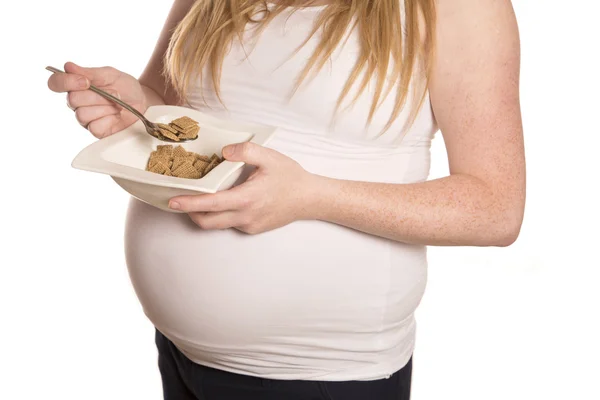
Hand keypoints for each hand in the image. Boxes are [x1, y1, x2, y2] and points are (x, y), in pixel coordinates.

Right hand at [47, 62, 146, 137]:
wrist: (144, 102)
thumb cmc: (126, 87)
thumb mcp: (110, 75)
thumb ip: (89, 72)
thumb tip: (68, 66)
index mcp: (76, 86)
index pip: (55, 83)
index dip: (66, 82)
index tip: (86, 81)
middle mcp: (77, 103)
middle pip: (72, 100)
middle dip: (97, 96)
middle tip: (115, 93)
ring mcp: (86, 119)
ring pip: (82, 114)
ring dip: (105, 107)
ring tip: (118, 105)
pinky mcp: (97, 132)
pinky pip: (94, 127)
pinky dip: (109, 119)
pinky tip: (117, 116)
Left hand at [169, 143, 319, 233]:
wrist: (310, 199)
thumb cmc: (290, 178)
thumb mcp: (270, 157)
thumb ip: (246, 150)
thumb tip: (224, 151)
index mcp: (246, 198)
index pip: (210, 204)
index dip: (188, 204)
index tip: (172, 201)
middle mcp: (245, 216)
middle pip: (207, 222)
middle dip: (189, 213)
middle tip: (179, 200)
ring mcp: (249, 225)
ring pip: (217, 225)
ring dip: (204, 214)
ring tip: (198, 199)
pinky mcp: (253, 229)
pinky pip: (230, 224)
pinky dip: (221, 215)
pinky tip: (224, 201)